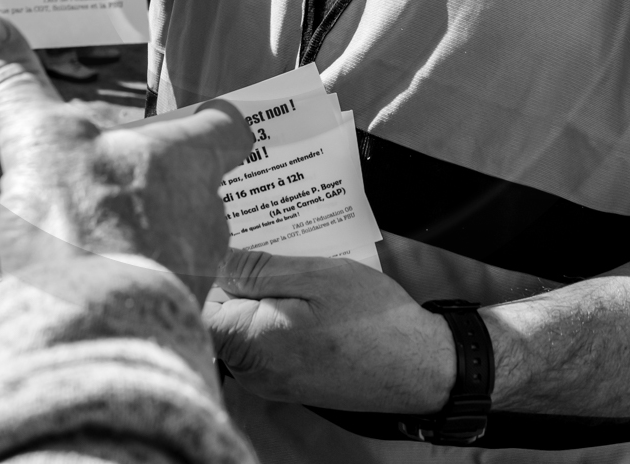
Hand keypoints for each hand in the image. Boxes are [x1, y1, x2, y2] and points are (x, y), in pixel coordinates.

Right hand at [0, 9, 252, 302]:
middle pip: (198, 185)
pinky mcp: (176, 316)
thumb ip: (13, 85)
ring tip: (98, 236)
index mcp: (188, 156)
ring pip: (180, 238)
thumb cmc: (82, 225)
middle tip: (122, 180)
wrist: (95, 334)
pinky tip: (93, 285)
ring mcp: (196, 268)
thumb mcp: (35, 141)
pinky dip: (133, 282)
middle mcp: (207, 210)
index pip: (231, 125)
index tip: (217, 117)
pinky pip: (161, 289)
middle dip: (163, 182)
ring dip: (146, 234)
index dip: (222, 119)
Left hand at [207, 249, 454, 411]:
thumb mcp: (314, 277)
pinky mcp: (295, 381)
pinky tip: (315, 295)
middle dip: (252, 279)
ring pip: (254, 325)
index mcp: (253, 347)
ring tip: (305, 269)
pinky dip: (287, 313)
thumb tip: (223, 262)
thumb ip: (258, 271)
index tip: (255, 249)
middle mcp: (257, 373)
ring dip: (273, 294)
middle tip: (285, 252)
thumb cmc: (370, 320)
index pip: (209, 305)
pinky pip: (275, 340)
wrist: (419, 367)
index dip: (227, 272)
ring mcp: (275, 381)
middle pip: (231, 314)